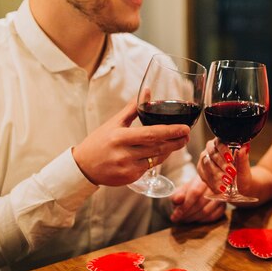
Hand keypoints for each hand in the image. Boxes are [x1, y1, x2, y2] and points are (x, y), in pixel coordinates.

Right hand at [72, 99, 189, 185]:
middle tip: (187, 134)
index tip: (185, 128)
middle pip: (158, 148)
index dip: (170, 132)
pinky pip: (150, 167)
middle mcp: (124, 154)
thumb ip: (133, 108)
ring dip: (170, 150)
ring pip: (157, 159)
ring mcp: (128, 168)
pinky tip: (163, 152)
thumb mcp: (113, 123)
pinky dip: (158, 159)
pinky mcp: (130, 179)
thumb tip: (148, 91)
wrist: (84, 167)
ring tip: (179, 141)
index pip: (151, 134)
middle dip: (176, 141)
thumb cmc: (99, 142)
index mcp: (120, 137)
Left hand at [170, 176, 225, 222]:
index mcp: (202, 178)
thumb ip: (176, 195)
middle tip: (180, 219)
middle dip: (188, 214)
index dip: (185, 205)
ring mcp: (221, 196)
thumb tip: (177, 200)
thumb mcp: (179, 191)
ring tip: (186, 219)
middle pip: (200, 203)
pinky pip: (214, 216)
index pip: (195, 192)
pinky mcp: (224, 205)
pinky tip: (196, 219)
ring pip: (207, 211)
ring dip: (194, 218)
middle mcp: (214, 186)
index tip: (176, 215)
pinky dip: (203, 220)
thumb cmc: (188, 192)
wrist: (199, 191)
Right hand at [196, 138, 251, 194]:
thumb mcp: (244, 166)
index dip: (224, 150)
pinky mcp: (201, 171)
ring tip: (228, 182)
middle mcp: (211, 150)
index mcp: (222, 143)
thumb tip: (245, 147)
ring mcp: (204, 160)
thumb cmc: (241, 172)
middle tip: (231, 172)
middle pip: (213, 154)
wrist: (239, 183)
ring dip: (218, 174)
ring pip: (208, 165)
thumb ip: (243, 157)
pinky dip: (214, 183)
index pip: (219, 142)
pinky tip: (221, 188)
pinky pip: (205, 176)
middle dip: (222, 164)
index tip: (230, 159)